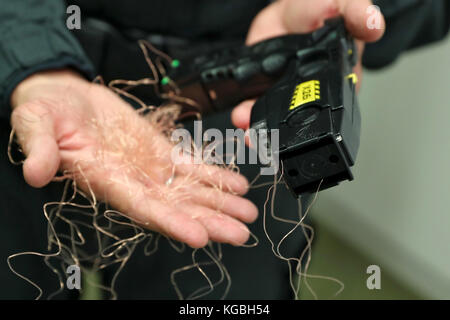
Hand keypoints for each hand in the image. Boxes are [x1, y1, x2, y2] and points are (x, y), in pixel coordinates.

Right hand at [10, 69, 257, 247]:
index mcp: (105, 180)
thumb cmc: (47, 112)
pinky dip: (214, 176)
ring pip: (188, 192)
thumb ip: (40, 148)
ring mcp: (148, 168)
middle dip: (208, 222)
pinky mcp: (158, 151)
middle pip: (175, 208)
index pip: (141, 208)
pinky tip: (236, 184)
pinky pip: (190, 167)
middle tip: (240, 233)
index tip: (200, 236)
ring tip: (247, 213)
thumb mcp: (35, 124)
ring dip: (219, 204)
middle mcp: (132, 181)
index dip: (171, 223)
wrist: (65, 97)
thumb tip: (34, 172)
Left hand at [232, 0, 384, 129]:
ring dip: (260, 130)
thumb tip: (374, 24)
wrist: (291, 8)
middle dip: (280, 136)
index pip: (331, 110)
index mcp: (336, 80)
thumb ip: (356, 13)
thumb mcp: (343, 6)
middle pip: (298, 124)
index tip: (307, 133)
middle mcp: (310, 93)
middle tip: (265, 138)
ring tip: (249, 129)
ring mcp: (284, 92)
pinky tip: (241, 118)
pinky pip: (254, 107)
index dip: (318, 126)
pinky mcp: (262, 87)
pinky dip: (245, 115)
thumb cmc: (321, 10)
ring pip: (274, 122)